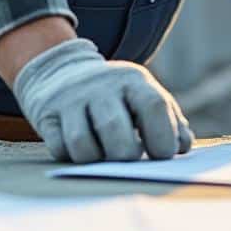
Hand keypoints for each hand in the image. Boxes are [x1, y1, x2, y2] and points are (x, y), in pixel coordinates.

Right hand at [13, 38, 193, 162]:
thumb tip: (183, 145)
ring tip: (105, 155)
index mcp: (133, 80)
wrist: (60, 70)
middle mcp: (101, 86)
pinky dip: (73, 158)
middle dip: (127, 157)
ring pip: (83, 145)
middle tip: (130, 160)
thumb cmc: (115, 95)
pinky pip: (60, 148)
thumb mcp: (142, 95)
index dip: (163, 137)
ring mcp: (71, 99)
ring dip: (97, 161)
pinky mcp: (46, 114)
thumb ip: (169, 119)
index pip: (154, 106)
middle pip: (116, 130)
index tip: (162, 156)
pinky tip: (82, 150)